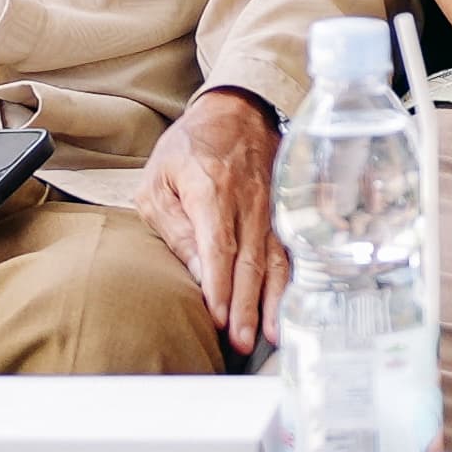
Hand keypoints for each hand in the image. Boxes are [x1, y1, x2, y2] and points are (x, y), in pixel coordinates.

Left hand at [136, 87, 284, 355]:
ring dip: (273, 299)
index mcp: (212, 189)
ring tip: (271, 334)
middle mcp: (248, 199)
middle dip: (246, 305)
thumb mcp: (159, 181)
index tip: (217, 319)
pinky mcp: (285, 208)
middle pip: (250, 260)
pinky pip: (291, 248)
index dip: (219, 286)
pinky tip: (292, 305)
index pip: (218, 247)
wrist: (237, 109)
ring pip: (276, 257)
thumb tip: (197, 273)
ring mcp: (272, 204)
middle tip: (240, 342)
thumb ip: (174, 228)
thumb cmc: (189, 148)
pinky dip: (292, 280)